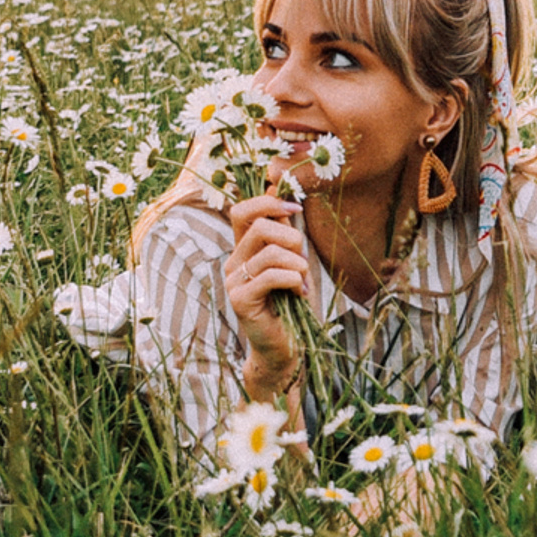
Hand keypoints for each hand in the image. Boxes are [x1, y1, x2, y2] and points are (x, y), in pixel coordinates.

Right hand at [224, 192, 312, 383]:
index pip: (242, 211)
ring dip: (298, 265)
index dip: (268, 203)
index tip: (296, 210)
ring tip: (303, 282)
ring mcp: (232, 281)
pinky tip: (298, 294)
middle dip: (292, 239)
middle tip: (304, 261)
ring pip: (271, 252)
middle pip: (260, 226)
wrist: (284, 347)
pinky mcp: (239, 299)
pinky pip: (272, 275)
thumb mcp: (292, 260)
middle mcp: (233, 262)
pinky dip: (294, 281)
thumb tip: (276, 189)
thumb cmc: (291, 303)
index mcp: (243, 249)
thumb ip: (283, 230)